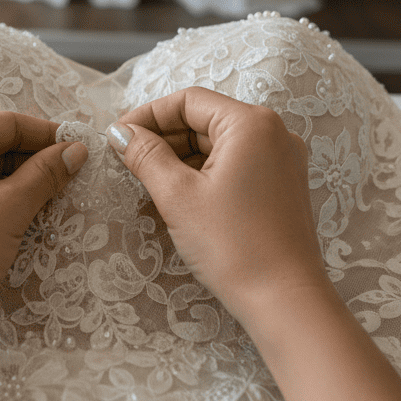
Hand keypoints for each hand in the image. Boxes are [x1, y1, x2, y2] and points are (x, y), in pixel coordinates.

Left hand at [0, 111, 87, 338]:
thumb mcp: (10, 209)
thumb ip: (45, 174)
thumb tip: (74, 150)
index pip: (8, 124)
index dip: (48, 135)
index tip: (81, 150)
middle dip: (33, 162)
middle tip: (71, 180)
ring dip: (17, 184)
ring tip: (50, 203)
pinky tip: (19, 220)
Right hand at [106, 87, 325, 318]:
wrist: (284, 299)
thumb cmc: (234, 246)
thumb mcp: (178, 196)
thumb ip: (146, 155)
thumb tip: (120, 133)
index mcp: (252, 124)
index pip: (189, 101)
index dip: (147, 115)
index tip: (117, 136)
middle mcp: (274, 133)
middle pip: (205, 119)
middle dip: (163, 137)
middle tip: (126, 159)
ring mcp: (282, 160)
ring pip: (219, 143)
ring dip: (181, 156)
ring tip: (147, 179)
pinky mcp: (281, 185)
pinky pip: (236, 164)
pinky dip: (205, 172)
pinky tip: (179, 193)